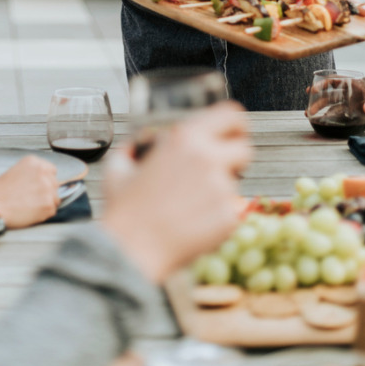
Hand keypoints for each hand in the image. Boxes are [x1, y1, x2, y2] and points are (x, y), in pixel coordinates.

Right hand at [0, 156, 59, 227]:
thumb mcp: (16, 170)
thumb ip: (33, 172)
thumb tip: (42, 180)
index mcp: (35, 162)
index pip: (52, 170)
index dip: (45, 180)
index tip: (39, 186)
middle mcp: (43, 173)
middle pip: (54, 184)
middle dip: (46, 192)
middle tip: (32, 198)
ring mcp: (47, 189)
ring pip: (55, 198)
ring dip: (46, 203)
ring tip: (30, 206)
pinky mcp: (48, 204)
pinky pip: (52, 210)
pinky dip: (44, 214)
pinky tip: (31, 212)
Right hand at [100, 103, 251, 283]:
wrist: (132, 250)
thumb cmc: (124, 210)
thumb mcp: (119, 166)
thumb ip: (135, 146)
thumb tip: (142, 143)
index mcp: (185, 138)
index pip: (232, 115)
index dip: (235, 125)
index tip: (233, 134)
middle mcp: (208, 158)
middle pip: (245, 148)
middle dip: (235, 158)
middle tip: (219, 170)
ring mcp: (222, 188)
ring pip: (236, 183)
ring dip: (221, 189)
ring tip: (192, 205)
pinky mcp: (228, 216)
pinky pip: (231, 210)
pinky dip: (216, 215)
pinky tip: (193, 223)